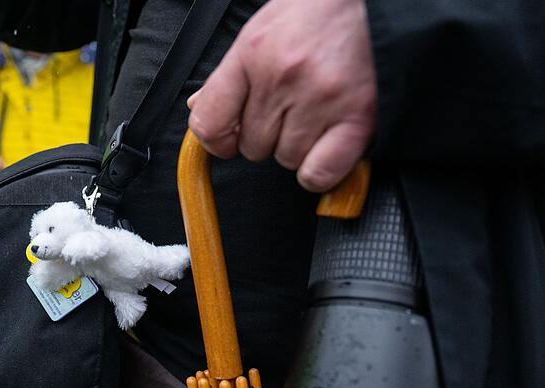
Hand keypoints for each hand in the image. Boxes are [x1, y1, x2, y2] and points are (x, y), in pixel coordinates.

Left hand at [188, 0, 376, 191]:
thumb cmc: (323, 12)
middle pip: (252, 147)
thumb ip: (232, 72)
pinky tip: (328, 147)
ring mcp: (321, 100)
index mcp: (253, 52)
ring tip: (317, 115)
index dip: (217, 141)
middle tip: (290, 110)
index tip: (229, 140)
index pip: (210, 123)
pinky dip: (321, 171)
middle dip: (267, 136)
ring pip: (287, 159)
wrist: (384, 2)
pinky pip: (319, 174)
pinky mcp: (358, 119)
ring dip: (298, 148)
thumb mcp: (265, 27)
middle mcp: (283, 77)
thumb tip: (201, 107)